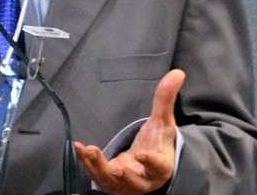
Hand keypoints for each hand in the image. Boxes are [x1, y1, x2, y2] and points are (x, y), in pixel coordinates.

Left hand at [74, 69, 185, 194]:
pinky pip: (97, 175)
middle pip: (136, 182)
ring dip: (99, 168)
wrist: (148, 164)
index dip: (152, 162)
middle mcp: (144, 179)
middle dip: (125, 176)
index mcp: (161, 166)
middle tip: (115, 168)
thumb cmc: (157, 142)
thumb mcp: (162, 121)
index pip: (159, 166)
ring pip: (112, 182)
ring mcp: (126, 184)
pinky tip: (79, 147)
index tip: (142, 154)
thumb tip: (177, 72)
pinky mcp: (111, 183)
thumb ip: (165, 99)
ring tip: (90, 150)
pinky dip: (87, 163)